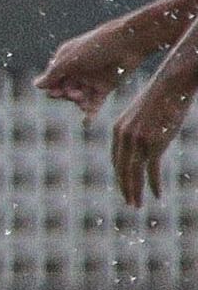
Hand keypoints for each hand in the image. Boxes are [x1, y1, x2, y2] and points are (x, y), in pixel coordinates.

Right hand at [41, 15, 155, 117]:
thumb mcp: (71, 60)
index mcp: (66, 61)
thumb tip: (36, 85)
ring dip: (78, 102)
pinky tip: (88, 122)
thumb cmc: (97, 46)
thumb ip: (54, 74)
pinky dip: (91, 112)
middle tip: (74, 94)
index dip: (52, 88)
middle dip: (66, 94)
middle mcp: (77, 71)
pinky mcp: (105, 87)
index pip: (52, 79)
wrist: (128, 43)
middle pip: (64, 90)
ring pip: (79, 97)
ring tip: (83, 101)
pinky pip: (95, 103)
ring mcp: (91, 80)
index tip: (56, 92)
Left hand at [116, 56, 197, 208]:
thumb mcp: (143, 114)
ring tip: (137, 205)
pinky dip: (153, 185)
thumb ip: (138, 128)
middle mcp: (124, 137)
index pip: (117, 160)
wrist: (172, 85)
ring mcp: (138, 140)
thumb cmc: (161, 97)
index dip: (121, 175)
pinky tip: (157, 195)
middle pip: (122, 170)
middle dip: (126, 188)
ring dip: (135, 192)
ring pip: (133, 173)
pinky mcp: (153, 143)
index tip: (126, 186)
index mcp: (118, 130)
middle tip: (130, 203)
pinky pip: (151, 171)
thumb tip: (143, 139)